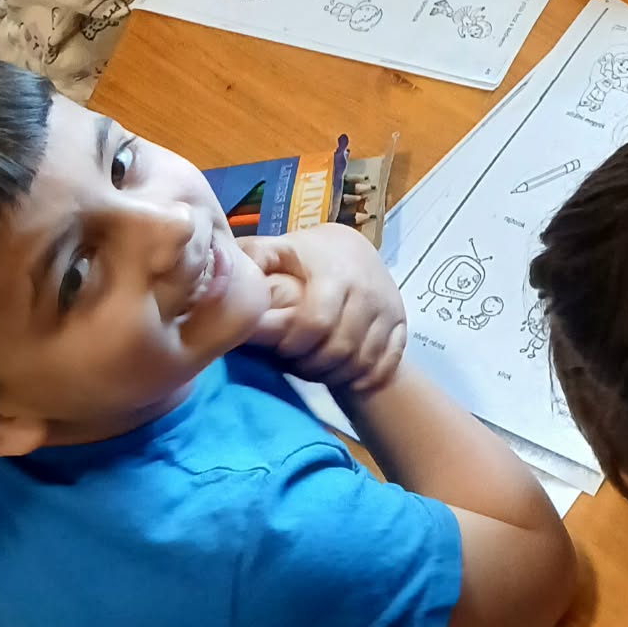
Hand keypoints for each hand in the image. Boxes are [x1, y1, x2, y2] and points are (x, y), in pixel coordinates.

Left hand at [244, 223, 406, 393]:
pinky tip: (344, 373)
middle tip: (295, 364)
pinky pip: (386, 364)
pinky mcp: (402, 325)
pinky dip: (364, 377)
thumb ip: (252, 258)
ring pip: (363, 361)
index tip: (279, 349)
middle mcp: (368, 291)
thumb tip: (225, 272)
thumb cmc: (306, 257)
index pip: (315, 322)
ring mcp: (388, 309)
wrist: (354, 251)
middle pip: (340, 349)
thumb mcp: (277, 249)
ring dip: (334, 375)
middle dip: (311, 365)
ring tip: (314, 368)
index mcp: (335, 273)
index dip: (293, 345)